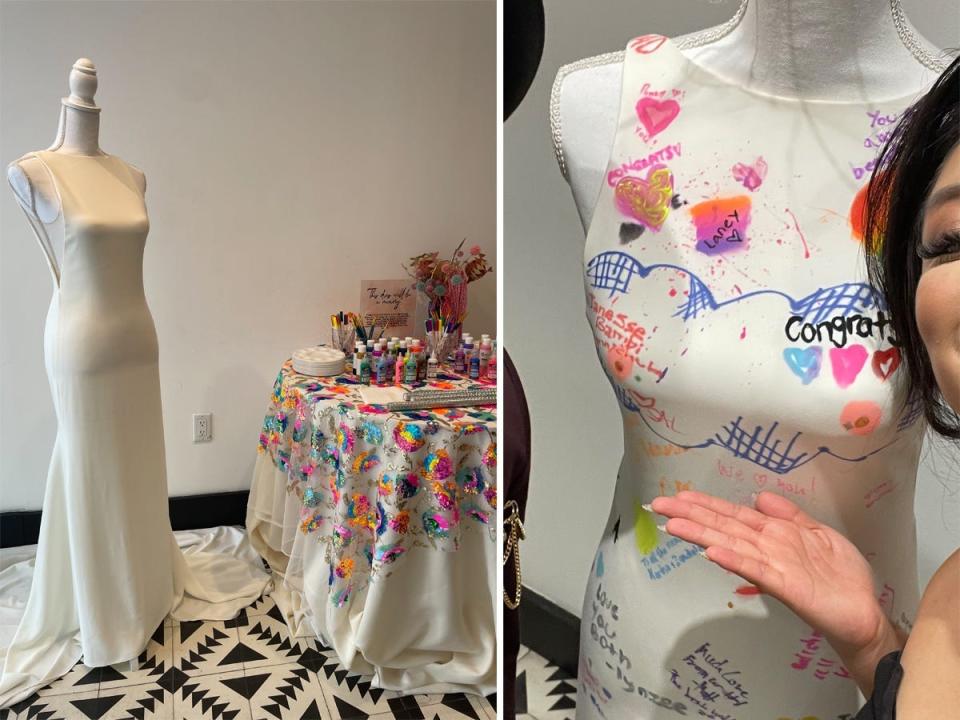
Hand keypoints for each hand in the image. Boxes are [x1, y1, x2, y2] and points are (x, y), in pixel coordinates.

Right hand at [650, 491, 888, 653]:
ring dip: (701, 535)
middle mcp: (767, 548)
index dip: (706, 504)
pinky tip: (712, 553)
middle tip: (658, 505)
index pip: (733, 515)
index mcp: (774, 533)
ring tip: (673, 525)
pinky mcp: (785, 586)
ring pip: (731, 545)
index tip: (679, 495)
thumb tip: (760, 495)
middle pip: (723, 527)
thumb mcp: (819, 534)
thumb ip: (790, 515)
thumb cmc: (842, 577)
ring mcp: (773, 566)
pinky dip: (734, 561)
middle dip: (690, 515)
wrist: (864, 613)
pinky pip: (756, 570)